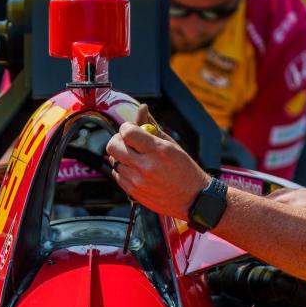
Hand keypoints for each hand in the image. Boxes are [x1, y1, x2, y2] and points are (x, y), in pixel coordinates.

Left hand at [106, 105, 209, 219]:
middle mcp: (146, 166)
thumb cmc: (184, 170)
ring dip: (121, 155)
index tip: (130, 129)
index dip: (126, 127)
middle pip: (113, 146)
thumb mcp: (172, 144)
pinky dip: (122, 169)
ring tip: (136, 157)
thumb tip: (142, 108)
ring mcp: (138, 181)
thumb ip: (152, 126)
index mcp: (159, 151)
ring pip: (113, 160)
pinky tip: (136, 170)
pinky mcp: (133, 192)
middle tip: (127, 141)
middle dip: (118, 140)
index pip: (128, 132)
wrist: (192, 198)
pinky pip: (116, 174)